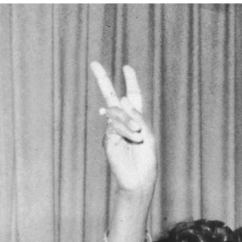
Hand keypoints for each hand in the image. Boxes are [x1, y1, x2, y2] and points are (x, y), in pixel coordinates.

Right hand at [90, 62, 157, 194]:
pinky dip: (126, 131)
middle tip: (93, 63)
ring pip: (116, 114)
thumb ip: (137, 117)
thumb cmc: (146, 159)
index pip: (133, 97)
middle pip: (112, 97)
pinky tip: (133, 138)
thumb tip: (122, 99)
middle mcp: (123, 122)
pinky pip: (115, 126)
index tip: (127, 67)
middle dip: (103, 80)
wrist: (139, 178)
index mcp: (136, 119)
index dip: (131, 82)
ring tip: (138, 136)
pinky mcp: (107, 138)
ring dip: (129, 123)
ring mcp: (113, 129)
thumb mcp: (148, 136)